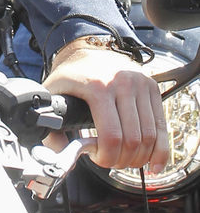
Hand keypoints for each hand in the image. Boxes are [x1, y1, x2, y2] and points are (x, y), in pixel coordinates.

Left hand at [43, 37, 166, 173]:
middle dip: (122, 160)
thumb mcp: (52, 95)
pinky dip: (160, 149)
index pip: (111, 136)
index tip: (97, 158)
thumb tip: (61, 154)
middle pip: (132, 139)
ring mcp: (140, 84)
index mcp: (97, 87)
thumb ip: (50, 127)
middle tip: (110, 161)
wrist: (87, 48)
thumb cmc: (70, 75)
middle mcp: (123, 83)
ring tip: (125, 160)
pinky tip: (153, 164)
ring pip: (150, 135)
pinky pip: (161, 126)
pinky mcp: (152, 87)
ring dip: (139, 157)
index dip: (106, 156)